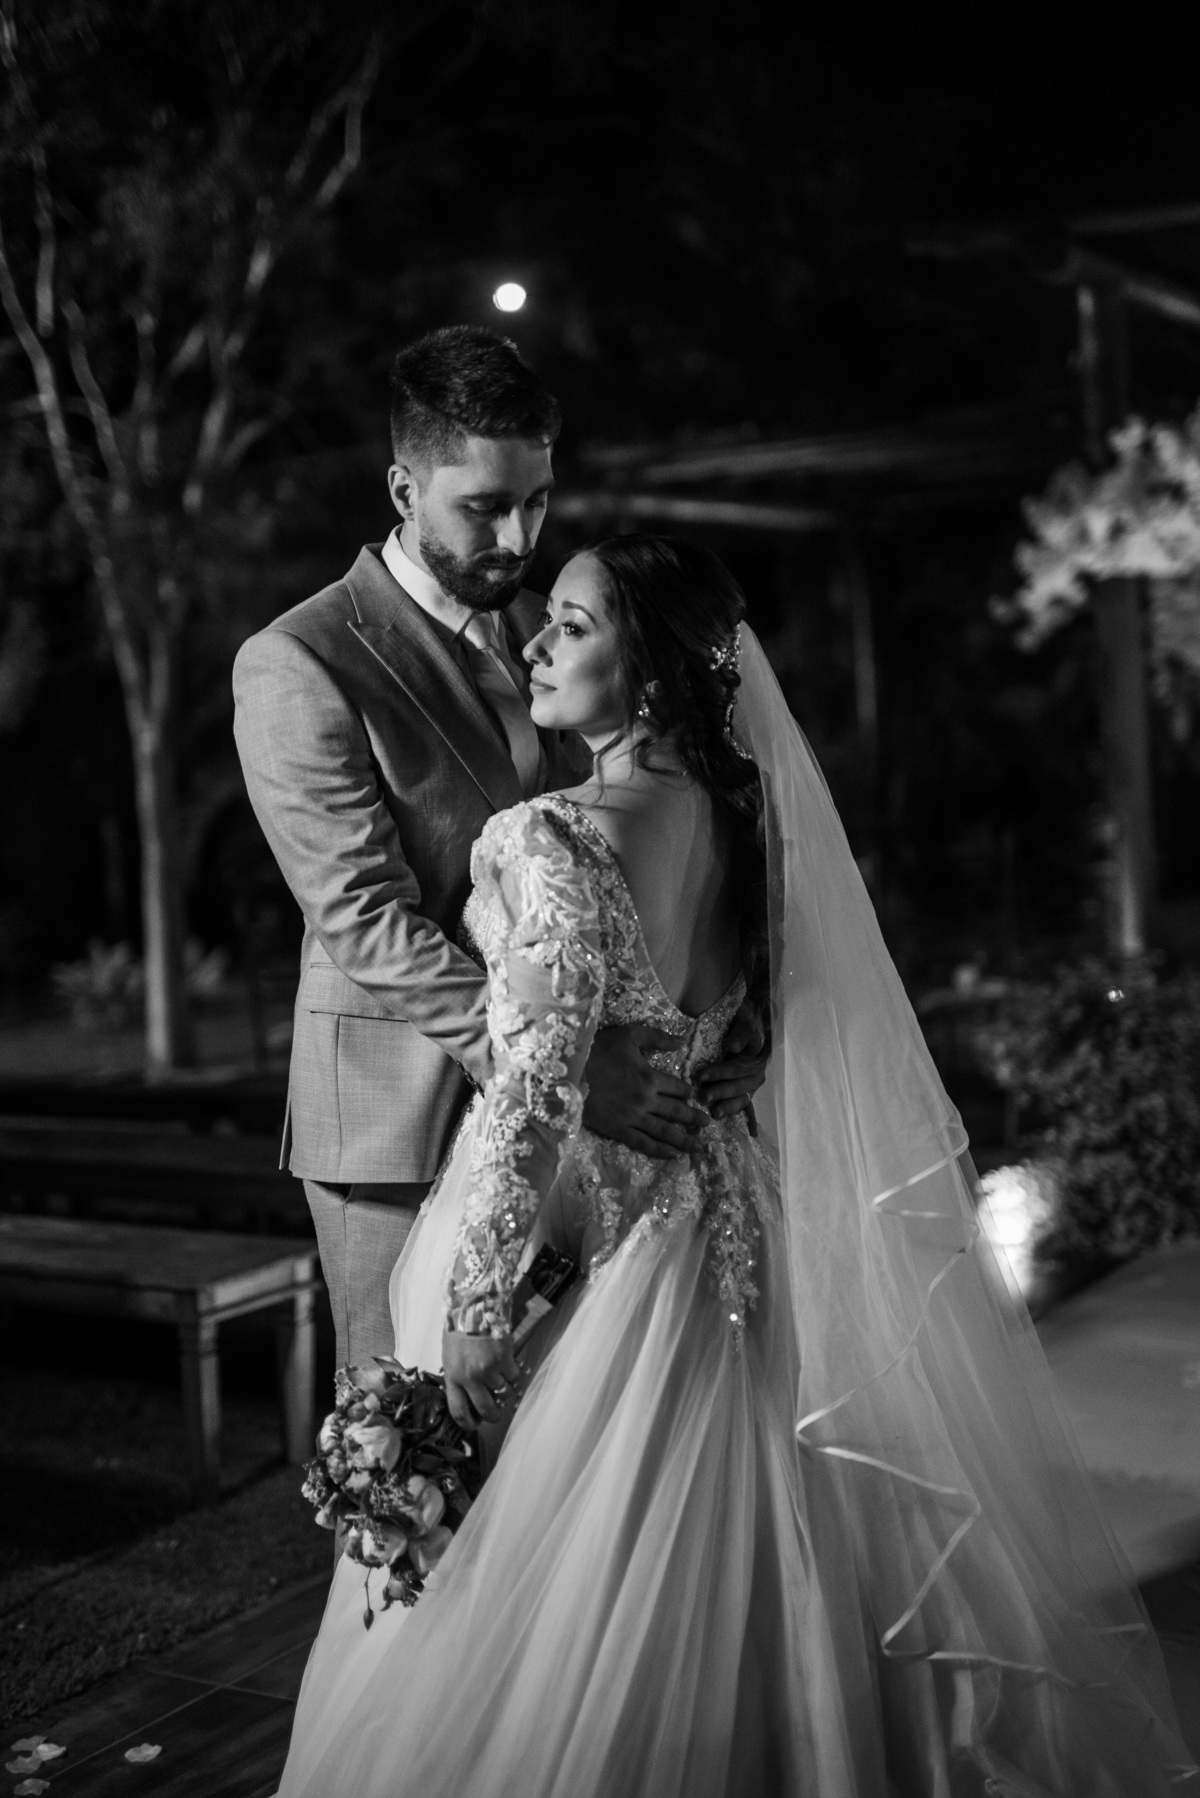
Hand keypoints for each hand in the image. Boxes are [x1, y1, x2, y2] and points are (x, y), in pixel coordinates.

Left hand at [442, 1330, 522, 1429]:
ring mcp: (489, 1369)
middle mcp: (471, 1378)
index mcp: (453, 1377)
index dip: (468, 1424)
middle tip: (496, 1415)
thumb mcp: (450, 1357)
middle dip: (493, 1416)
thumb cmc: (457, 1331)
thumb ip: (457, 1377)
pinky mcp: (505, 1359)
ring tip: (500, 1377)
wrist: (473, 1307)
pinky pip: (513, 1376)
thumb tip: (469, 1395)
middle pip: (486, 1409)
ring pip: (503, 1392)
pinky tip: (507, 1363)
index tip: (474, 1425)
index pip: (458, 1411)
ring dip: (503, 1388)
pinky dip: (512, 1373)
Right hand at [582, 1022, 706, 1159]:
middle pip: (676, 1112)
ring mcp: (633, 1117)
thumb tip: (682, 1040)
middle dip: (694, 1118)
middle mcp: (646, 1100)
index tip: (694, 1097)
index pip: (677, 1087)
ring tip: (699, 1147)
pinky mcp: (618, 1130)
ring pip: (665, 1132)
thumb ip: (657, 1037)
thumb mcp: (629, 1035)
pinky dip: (660, 1151)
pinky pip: (643, 1143)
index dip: (688, 1092)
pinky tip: (673, 1155)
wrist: (569, 1072)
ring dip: (684, 1140)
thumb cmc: (598, 1050)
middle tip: (708, 1125)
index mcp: (650, 1077)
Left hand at [696, 999, 768, 1124]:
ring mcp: (752, 1084)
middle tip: (704, 1098)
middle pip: (739, 1087)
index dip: (719, 1073)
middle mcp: (756, 1074)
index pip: (736, 1068)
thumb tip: (733, 1047)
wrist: (752, 1018)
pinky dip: (752, 1119)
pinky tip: (753, 1133)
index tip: (701, 1076)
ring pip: (742, 1098)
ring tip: (715, 1114)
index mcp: (756, 1058)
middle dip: (722, 1093)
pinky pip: (749, 1105)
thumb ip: (741, 1032)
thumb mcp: (745, 1020)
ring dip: (730, 1107)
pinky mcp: (746, 1089)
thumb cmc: (745, 1019)